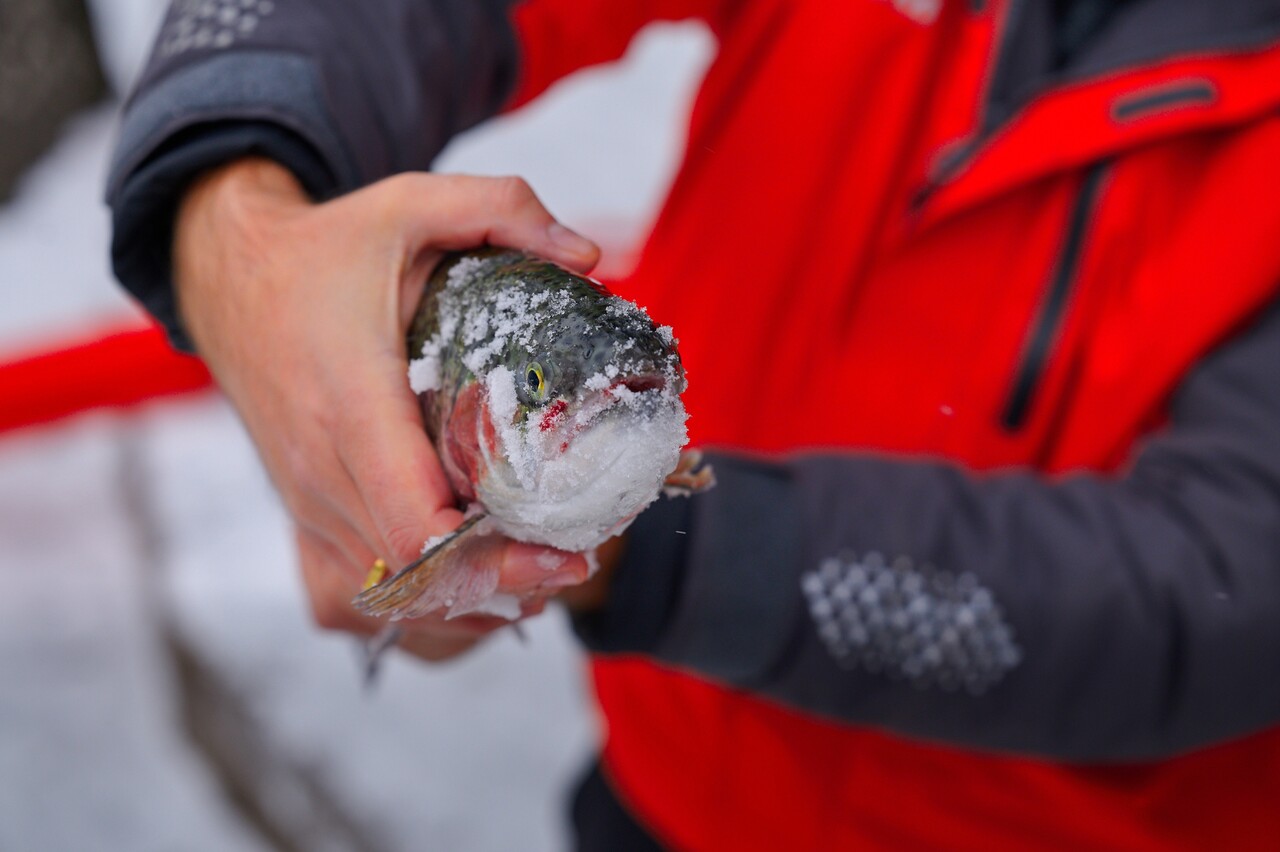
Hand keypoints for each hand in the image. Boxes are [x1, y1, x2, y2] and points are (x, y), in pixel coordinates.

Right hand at [173, 159, 599, 660]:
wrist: (226, 279)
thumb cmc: (325, 251)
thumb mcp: (410, 204)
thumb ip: (502, 208)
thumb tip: (588, 259)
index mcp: (352, 406)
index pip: (416, 529)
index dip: (495, 561)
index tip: (566, 554)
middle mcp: (321, 472)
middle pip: (414, 582)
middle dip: (504, 586)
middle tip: (573, 562)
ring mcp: (305, 504)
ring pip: (384, 604)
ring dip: (464, 606)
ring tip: (532, 576)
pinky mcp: (300, 517)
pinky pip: (349, 599)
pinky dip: (413, 611)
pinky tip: (465, 587)